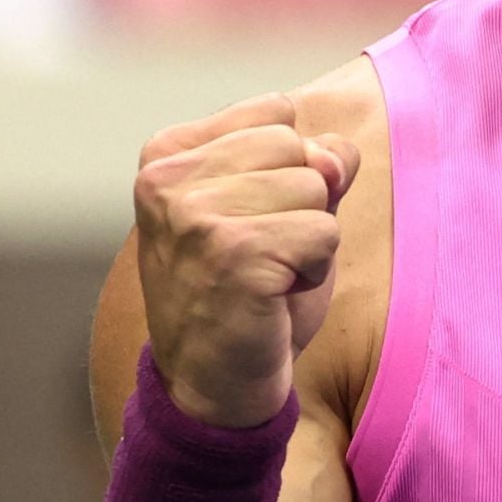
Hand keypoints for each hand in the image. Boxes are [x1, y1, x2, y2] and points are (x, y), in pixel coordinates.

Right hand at [132, 94, 360, 427]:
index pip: (277, 112)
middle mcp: (168, 177)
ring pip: (316, 186)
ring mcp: (194, 215)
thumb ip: (311, 160)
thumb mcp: (277, 204)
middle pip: (297, 146)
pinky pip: (325, 231)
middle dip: (301, 203)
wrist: (213, 389)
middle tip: (259, 255)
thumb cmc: (247, 291)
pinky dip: (315, 270)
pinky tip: (273, 297)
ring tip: (265, 276)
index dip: (287, 169)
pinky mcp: (232, 253)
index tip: (248, 220)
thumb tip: (334, 157)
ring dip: (309, 239)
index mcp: (167, 153)